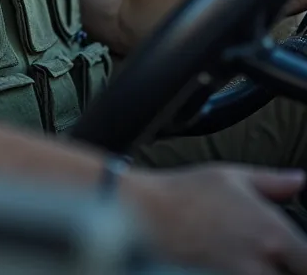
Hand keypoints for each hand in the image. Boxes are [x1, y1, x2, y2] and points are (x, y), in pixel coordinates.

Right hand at [121, 164, 306, 273]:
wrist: (149, 215)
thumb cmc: (188, 192)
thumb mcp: (233, 176)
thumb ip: (273, 182)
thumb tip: (299, 180)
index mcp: (272, 232)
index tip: (301, 251)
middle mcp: (262, 262)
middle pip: (296, 274)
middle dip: (294, 264)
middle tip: (284, 254)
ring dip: (273, 269)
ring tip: (262, 257)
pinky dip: (254, 273)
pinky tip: (246, 262)